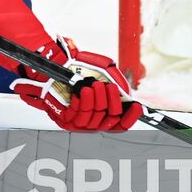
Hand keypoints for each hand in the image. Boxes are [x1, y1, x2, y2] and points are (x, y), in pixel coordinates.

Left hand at [11, 37, 142, 131]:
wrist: (55, 66)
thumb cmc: (78, 69)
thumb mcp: (102, 70)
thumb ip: (115, 79)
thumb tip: (126, 92)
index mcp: (102, 113)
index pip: (120, 124)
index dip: (130, 117)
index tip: (136, 106)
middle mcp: (92, 121)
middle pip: (111, 121)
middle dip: (112, 103)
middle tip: (110, 87)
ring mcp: (78, 122)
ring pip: (95, 117)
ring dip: (97, 99)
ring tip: (94, 85)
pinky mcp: (65, 120)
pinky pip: (79, 114)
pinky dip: (84, 100)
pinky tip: (83, 89)